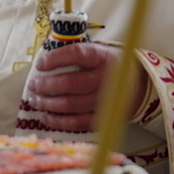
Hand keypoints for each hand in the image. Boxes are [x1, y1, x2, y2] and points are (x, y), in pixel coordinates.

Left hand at [25, 42, 143, 131]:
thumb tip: (45, 59)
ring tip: (36, 101)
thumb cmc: (112, 66)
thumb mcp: (101, 51)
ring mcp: (105, 101)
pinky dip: (58, 121)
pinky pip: (77, 122)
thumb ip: (78, 53)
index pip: (77, 54)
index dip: (55, 59)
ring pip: (70, 105)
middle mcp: (106, 79)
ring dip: (48, 103)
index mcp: (105, 57)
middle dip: (46, 85)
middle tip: (34, 85)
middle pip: (70, 83)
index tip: (40, 64)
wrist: (140, 85)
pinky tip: (46, 116)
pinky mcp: (103, 117)